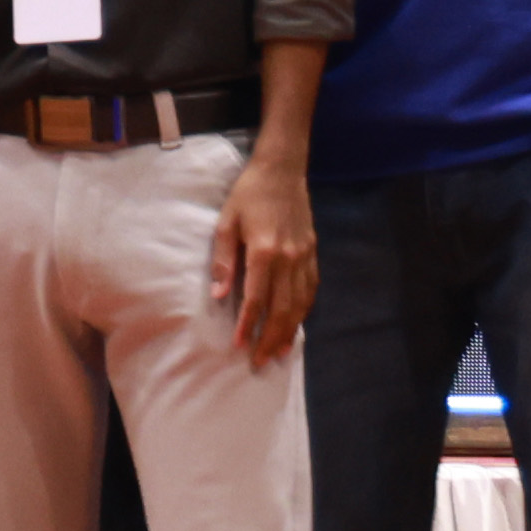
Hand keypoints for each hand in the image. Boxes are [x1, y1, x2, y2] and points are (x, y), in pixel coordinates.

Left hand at [208, 146, 320, 360]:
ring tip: (280, 352)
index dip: (247, 325)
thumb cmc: (248, 194)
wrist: (282, 170)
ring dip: (289, 331)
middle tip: (260, 361)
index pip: (256, 299)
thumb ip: (223, 261)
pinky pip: (311, 289)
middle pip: (281, 309)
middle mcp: (288, 259)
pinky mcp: (312, 252)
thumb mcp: (226, 223)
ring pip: (300, 304)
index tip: (239, 346)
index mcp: (264, 252)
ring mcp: (304, 256)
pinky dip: (304, 311)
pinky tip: (296, 324)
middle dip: (270, 338)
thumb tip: (219, 296)